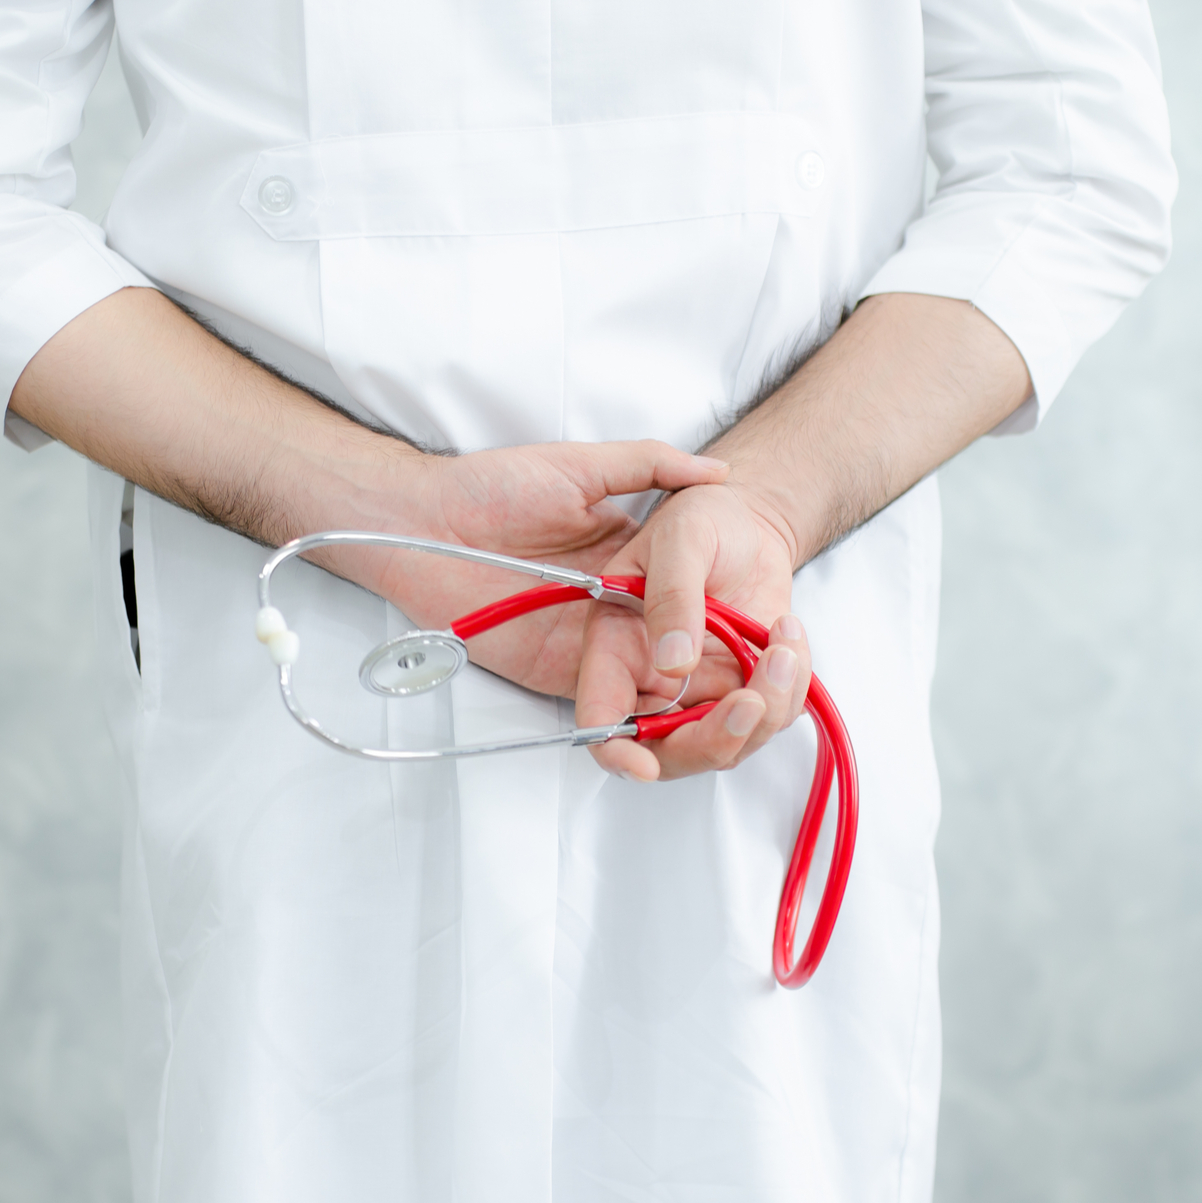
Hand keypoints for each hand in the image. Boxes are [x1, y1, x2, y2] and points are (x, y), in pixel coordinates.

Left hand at [327, 440, 729, 698]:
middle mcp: (621, 615)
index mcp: (635, 566)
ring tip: (738, 722)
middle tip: (768, 696)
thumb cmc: (492, 486)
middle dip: (732, 687)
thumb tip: (719, 473)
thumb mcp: (580, 466)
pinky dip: (635, 733)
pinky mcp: (556, 677)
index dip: (742, 629)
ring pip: (656, 698)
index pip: (701, 606)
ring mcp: (591, 650)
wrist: (418, 520)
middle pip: (688, 661)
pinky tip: (668, 737)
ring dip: (695, 717)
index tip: (783, 644)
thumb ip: (650, 465)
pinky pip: (606, 714)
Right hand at [575, 481, 810, 780]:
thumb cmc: (704, 519)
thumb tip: (673, 664)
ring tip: (785, 641)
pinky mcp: (743, 690)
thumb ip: (672, 597)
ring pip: (728, 743)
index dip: (614, 751)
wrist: (751, 522)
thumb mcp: (682, 540)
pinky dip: (792, 686)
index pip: (600, 716)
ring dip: (768, 705)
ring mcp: (700, 693)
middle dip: (714, 739)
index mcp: (616, 648)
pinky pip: (772, 718)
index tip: (643, 765)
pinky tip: (789, 636)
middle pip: (667, 751)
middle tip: (752, 700)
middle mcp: (651, 682)